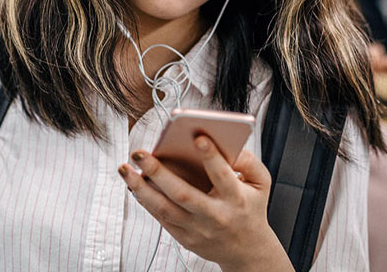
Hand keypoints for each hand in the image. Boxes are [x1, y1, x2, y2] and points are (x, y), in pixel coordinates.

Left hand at [118, 135, 292, 271]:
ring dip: (140, 188)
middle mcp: (215, 216)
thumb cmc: (250, 208)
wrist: (246, 250)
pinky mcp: (184, 237)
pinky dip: (145, 201)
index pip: (222, 176)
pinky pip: (160, 218)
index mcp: (236, 199)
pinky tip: (133, 184)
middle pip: (183, 194)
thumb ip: (250, 162)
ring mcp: (197, 229)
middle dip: (158, 172)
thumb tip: (229, 145)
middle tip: (139, 153)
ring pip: (164, 209)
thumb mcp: (261, 184)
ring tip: (125, 168)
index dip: (211, 157)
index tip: (197, 136)